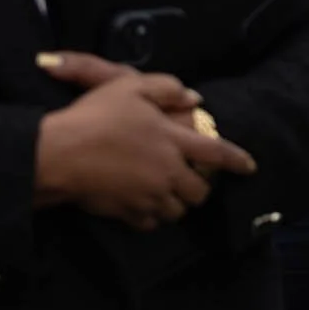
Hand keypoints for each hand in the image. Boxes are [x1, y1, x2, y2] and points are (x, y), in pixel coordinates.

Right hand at [34, 51, 257, 231]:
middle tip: (189, 179)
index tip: (250, 167)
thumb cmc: (96, 116)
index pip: (217, 153)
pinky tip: (142, 204)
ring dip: (176, 203)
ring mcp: (149, 196)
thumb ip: (168, 88)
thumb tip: (194, 98)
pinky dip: (151, 216)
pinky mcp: (128, 213)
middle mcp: (168, 172)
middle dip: (200, 187)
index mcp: (173, 141)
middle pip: (200, 191)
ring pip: (177, 210)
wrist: (58, 153)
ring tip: (165, 192)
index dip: (237, 160)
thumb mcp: (131, 86)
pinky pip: (150, 223)